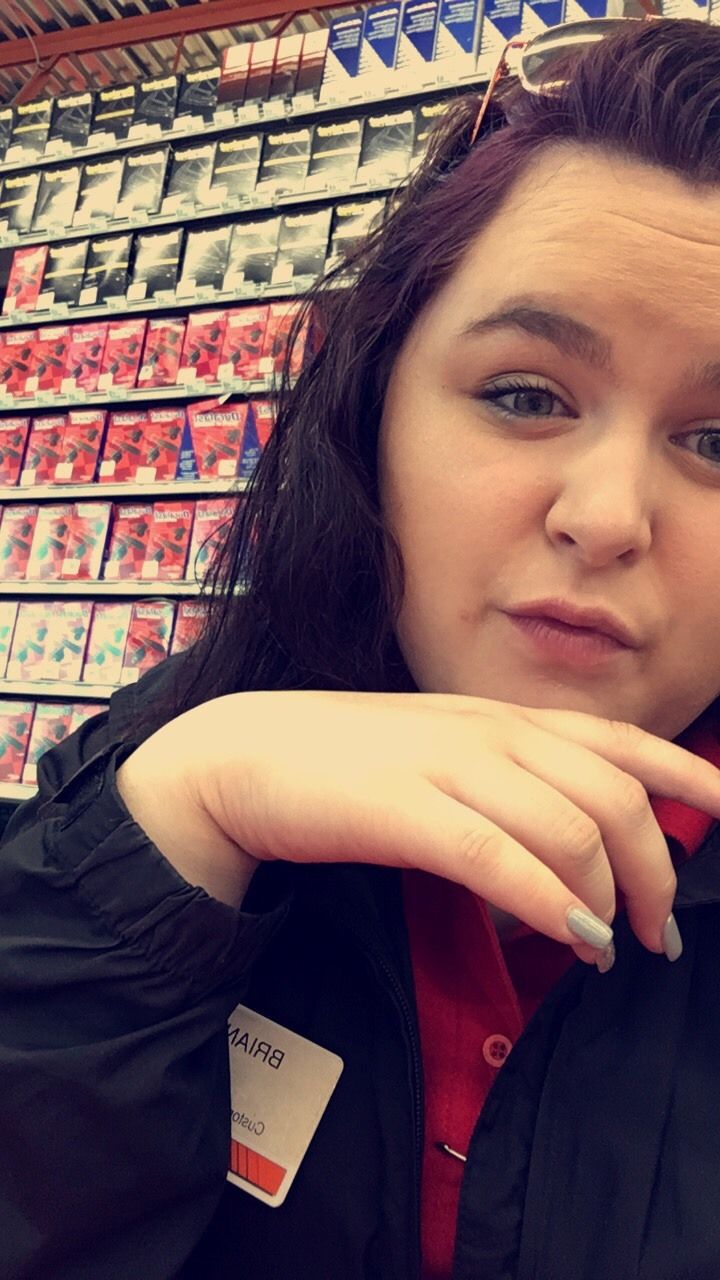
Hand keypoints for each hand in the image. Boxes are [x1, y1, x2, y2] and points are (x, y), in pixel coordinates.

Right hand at [122, 689, 719, 964]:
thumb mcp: (434, 757)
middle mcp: (485, 731)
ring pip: (568, 826)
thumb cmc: (339, 764)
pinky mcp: (403, 807)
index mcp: (495, 716)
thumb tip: (562, 849)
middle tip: (659, 931)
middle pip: (611, 795)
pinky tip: (571, 938)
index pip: (616, 739)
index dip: (684, 773)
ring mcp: (445, 764)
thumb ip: (499, 785)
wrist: (237, 757)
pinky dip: (549, 901)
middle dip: (656, 867)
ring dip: (608, 896)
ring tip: (610, 948)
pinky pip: (498, 856)